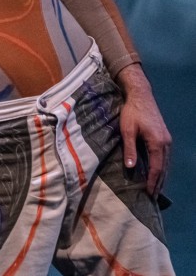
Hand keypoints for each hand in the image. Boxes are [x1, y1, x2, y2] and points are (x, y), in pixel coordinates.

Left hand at [116, 64, 170, 196]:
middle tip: (154, 196)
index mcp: (157, 143)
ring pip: (166, 163)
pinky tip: (157, 172)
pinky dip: (161, 167)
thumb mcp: (127, 130)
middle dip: (159, 182)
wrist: (140, 96)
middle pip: (164, 168)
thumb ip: (130, 149)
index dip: (153, 181)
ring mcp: (166, 139)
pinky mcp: (164, 136)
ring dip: (161, 176)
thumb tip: (131, 168)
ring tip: (156, 188)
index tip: (149, 193)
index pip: (156, 167)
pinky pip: (164, 156)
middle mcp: (166, 143)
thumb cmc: (131, 112)